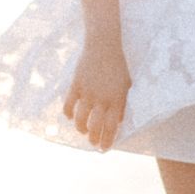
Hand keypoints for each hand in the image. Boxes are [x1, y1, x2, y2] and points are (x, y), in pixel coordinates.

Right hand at [62, 35, 130, 150]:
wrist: (103, 45)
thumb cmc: (118, 65)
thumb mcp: (126, 84)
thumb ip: (122, 103)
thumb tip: (118, 121)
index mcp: (117, 99)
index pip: (112, 127)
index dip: (107, 140)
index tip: (104, 148)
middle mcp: (102, 99)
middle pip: (95, 127)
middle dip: (93, 139)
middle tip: (92, 143)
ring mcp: (88, 93)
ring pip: (81, 119)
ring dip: (81, 129)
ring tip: (82, 131)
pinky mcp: (76, 85)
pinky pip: (68, 105)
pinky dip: (68, 114)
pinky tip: (71, 117)